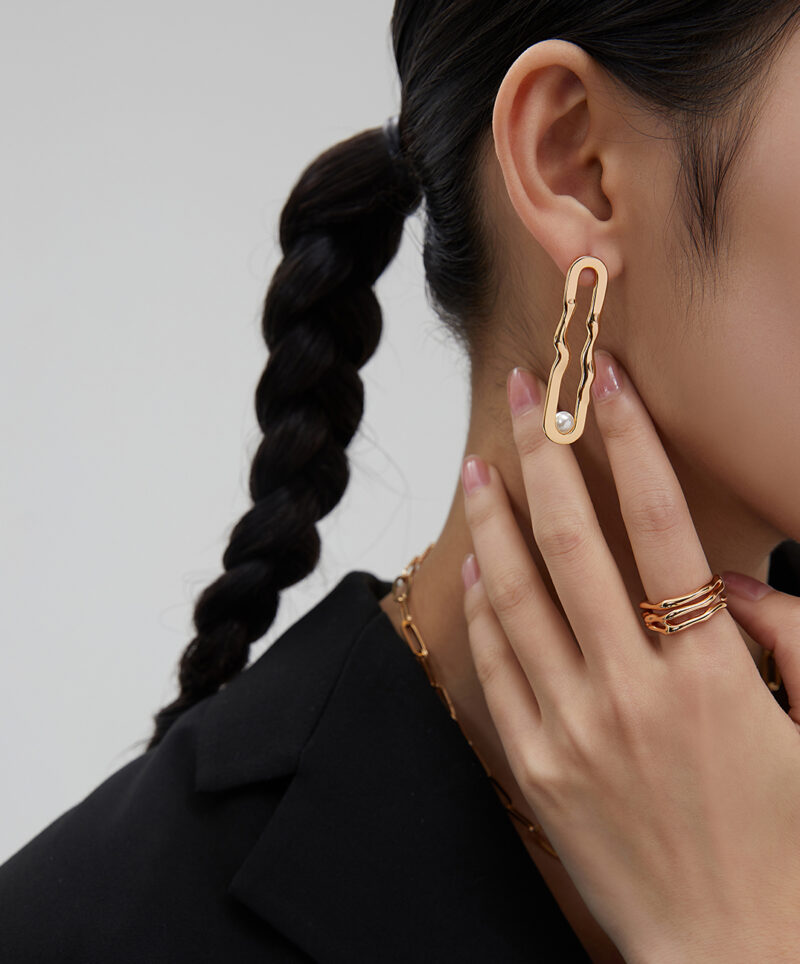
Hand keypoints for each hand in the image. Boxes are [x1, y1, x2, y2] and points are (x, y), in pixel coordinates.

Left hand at [459, 350, 799, 963]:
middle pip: (574, 541)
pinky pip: (497, 669)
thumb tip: (726, 577)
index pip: (661, 523)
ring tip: (479, 462)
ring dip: (495, 518)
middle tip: (524, 392)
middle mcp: (633, 690)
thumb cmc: (796, 849)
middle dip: (545, 452)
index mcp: (714, 673)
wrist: (738, 960)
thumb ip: (792, 635)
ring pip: (518, 595)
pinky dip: (484, 608)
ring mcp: (575, 729)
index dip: (631, 440)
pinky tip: (476, 563)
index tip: (605, 382)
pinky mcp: (539, 767)